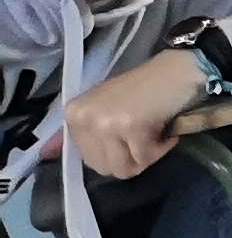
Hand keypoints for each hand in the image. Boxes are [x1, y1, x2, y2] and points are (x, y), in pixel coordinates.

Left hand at [65, 54, 206, 182]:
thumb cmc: (146, 89)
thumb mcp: (104, 108)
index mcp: (73, 114)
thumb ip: (79, 132)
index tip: (129, 133)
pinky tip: (166, 131)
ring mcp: (105, 122)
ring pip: (124, 168)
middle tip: (144, 135)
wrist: (179, 70)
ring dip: (146, 155)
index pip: (87, 159)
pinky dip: (162, 148)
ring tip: (155, 134)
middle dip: (130, 157)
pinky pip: (146, 158)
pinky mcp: (130, 127)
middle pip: (105, 167)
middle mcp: (84, 118)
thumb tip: (45, 154)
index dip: (115, 153)